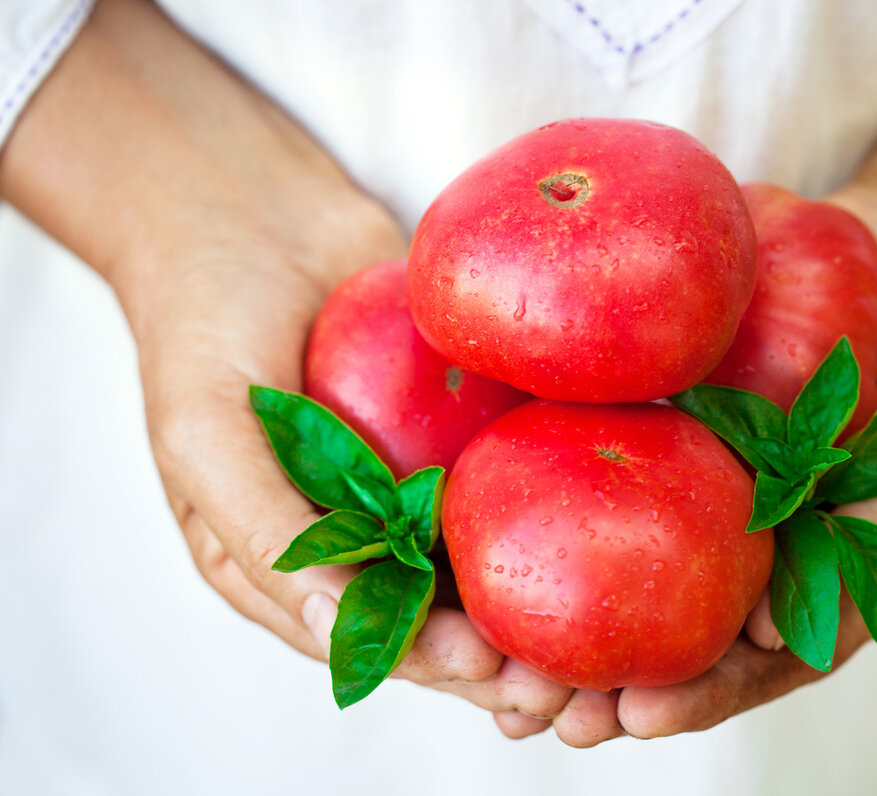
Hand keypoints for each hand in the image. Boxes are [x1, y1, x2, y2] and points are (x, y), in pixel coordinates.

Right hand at [0, 0, 577, 716]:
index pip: (369, 638)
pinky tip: (614, 522)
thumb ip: (265, 533)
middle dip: (507, 657)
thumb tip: (342, 628)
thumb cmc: (204, 323)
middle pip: (445, 616)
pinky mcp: (463, 426)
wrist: (251, 209)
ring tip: (606, 631)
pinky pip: (515, 472)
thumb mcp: (206, 433)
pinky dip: (559, 503)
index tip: (495, 671)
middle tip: (572, 676)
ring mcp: (418, 478)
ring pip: (492, 557)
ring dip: (548, 601)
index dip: (432, 666)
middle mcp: (363, 532)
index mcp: (291, 562)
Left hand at [489, 0, 876, 744]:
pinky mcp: (671, 403)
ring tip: (490, 655)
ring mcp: (704, 471)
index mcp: (815, 574)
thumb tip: (766, 632)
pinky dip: (552, 485)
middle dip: (598, 676)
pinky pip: (607, 445)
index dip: (693, 694)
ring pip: (621, 551)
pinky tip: (488, 508)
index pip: (748, 656)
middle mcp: (748, 534)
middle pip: (665, 621)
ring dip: (555, 608)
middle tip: (535, 708)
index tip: (631, 716)